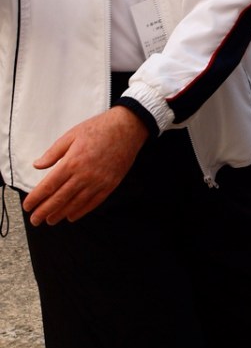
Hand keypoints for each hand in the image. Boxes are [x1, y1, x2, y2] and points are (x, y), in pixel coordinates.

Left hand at [22, 107, 149, 225]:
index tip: (27, 206)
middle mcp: (84, 175)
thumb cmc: (98, 128)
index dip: (35, 199)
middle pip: (59, 199)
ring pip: (75, 204)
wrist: (127, 127)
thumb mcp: (72, 134)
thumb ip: (53, 153)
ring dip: (60, 214)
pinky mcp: (109, 184)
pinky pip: (92, 203)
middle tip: (34, 220)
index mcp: (72, 162)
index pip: (48, 186)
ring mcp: (98, 182)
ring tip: (50, 220)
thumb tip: (37, 165)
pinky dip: (80, 212)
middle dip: (44, 211)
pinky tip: (71, 216)